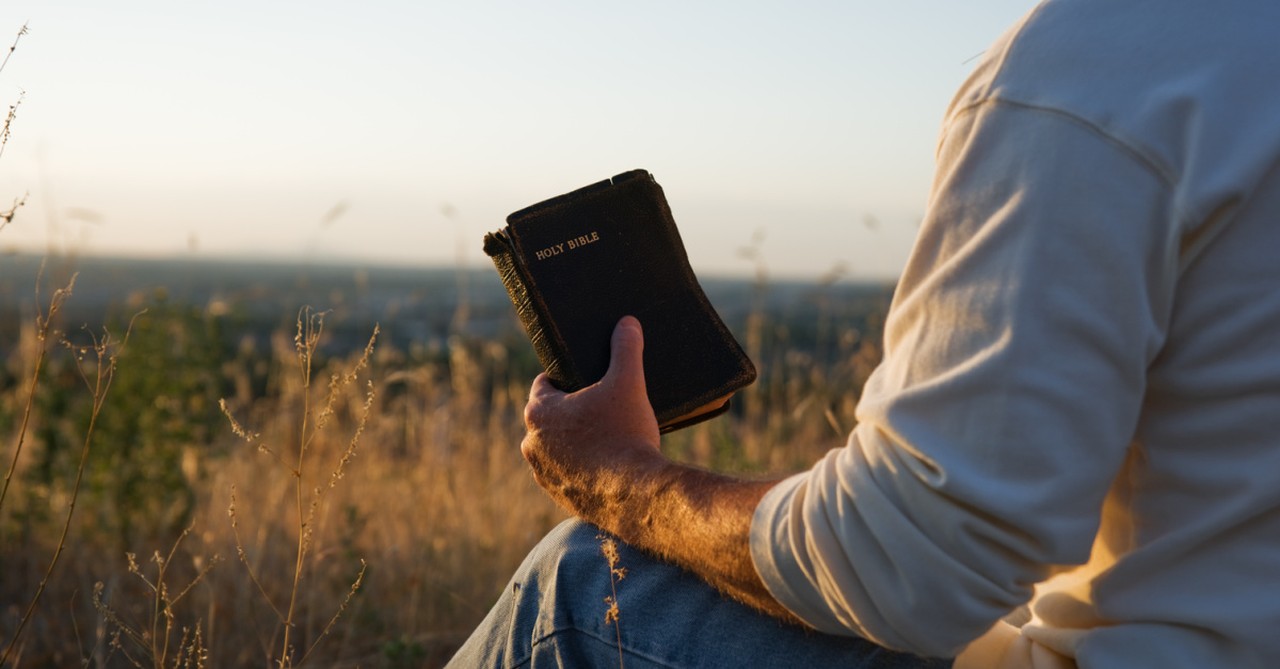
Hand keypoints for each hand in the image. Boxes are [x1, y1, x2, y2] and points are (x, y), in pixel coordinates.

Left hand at [521, 315, 666, 523]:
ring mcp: (543, 473)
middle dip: (570, 411)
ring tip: (604, 437)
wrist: (637, 493)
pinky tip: (604, 464)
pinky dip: (580, 468)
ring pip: (555, 447)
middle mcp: (531, 444)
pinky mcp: (558, 496)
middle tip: (602, 408)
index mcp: (539, 412)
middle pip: (549, 416)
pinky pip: (565, 474)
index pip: (545, 384)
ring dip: (572, 441)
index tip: (588, 381)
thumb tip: (627, 323)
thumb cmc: (626, 434)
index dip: (567, 379)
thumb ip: (625, 349)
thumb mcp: (629, 383)